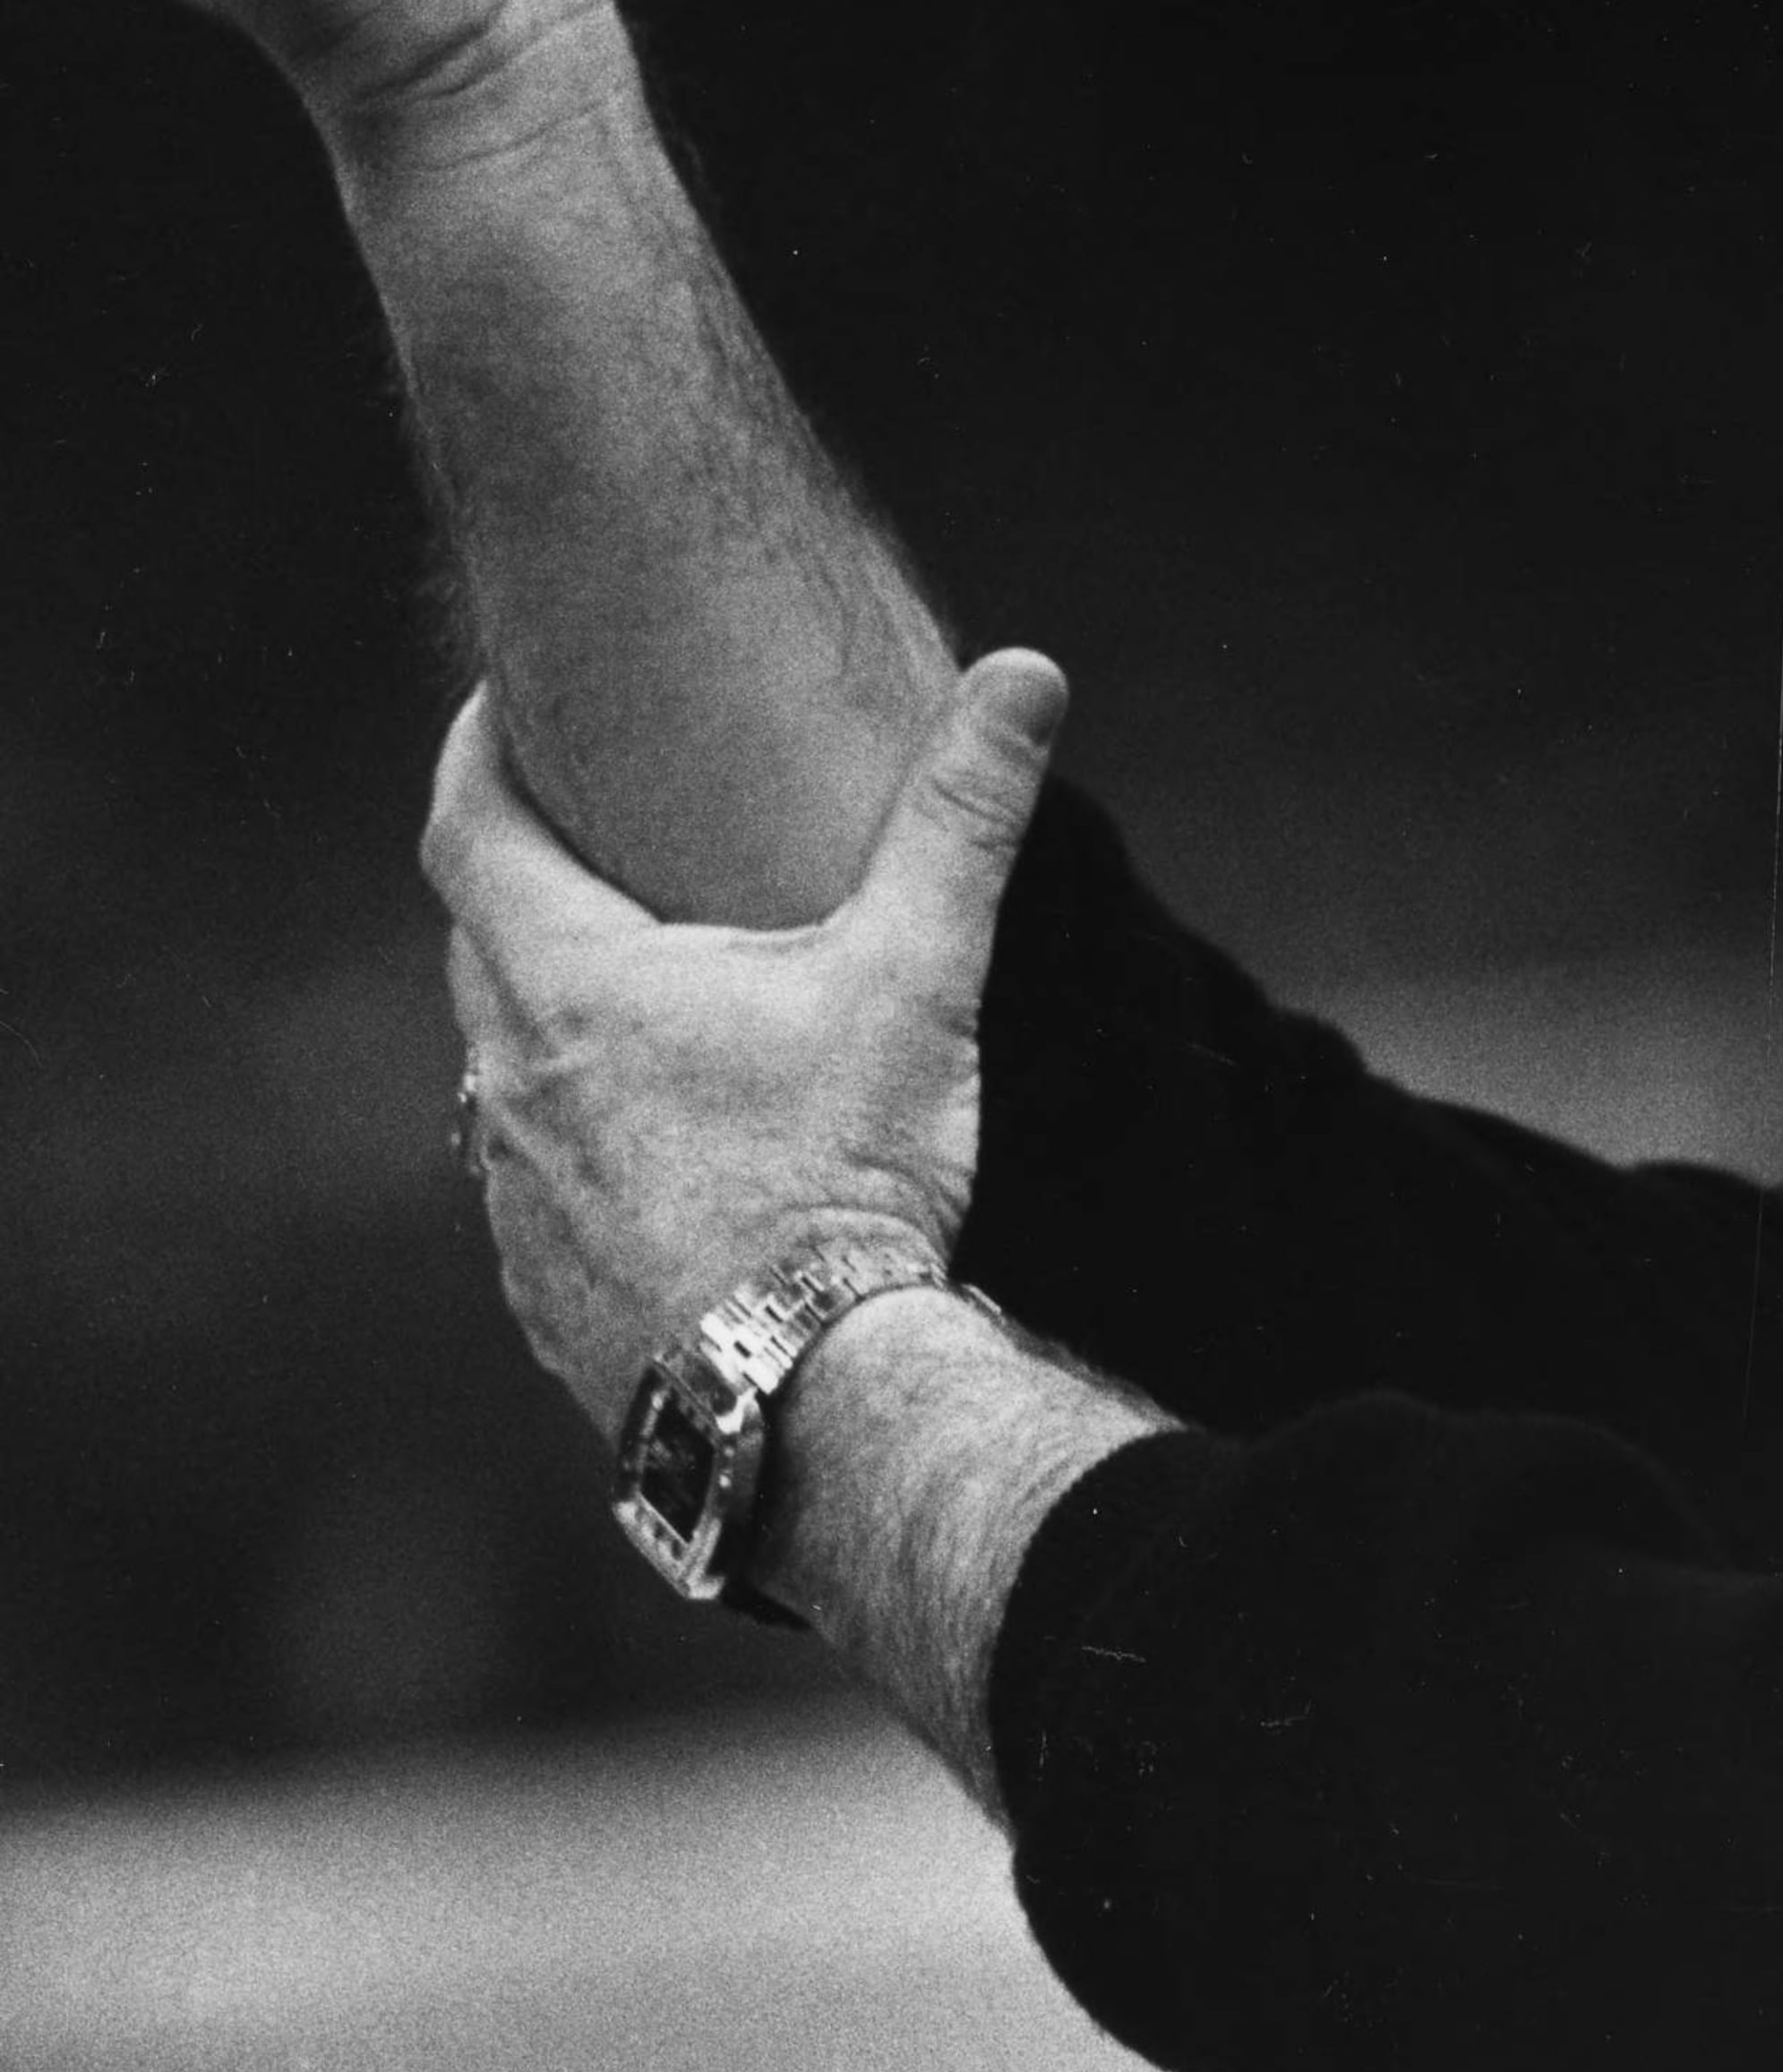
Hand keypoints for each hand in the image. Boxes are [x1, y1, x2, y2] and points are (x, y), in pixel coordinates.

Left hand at [430, 651, 1071, 1440]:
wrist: (811, 1399)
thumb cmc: (845, 1176)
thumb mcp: (915, 975)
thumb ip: (962, 817)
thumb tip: (1027, 672)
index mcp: (567, 989)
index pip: (465, 829)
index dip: (473, 749)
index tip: (502, 704)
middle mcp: (505, 1089)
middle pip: (482, 944)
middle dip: (526, 878)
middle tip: (596, 835)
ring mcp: (514, 1203)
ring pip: (503, 1071)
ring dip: (557, 1018)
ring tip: (644, 994)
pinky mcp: (545, 1295)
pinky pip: (538, 1184)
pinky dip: (582, 1136)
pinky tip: (663, 1150)